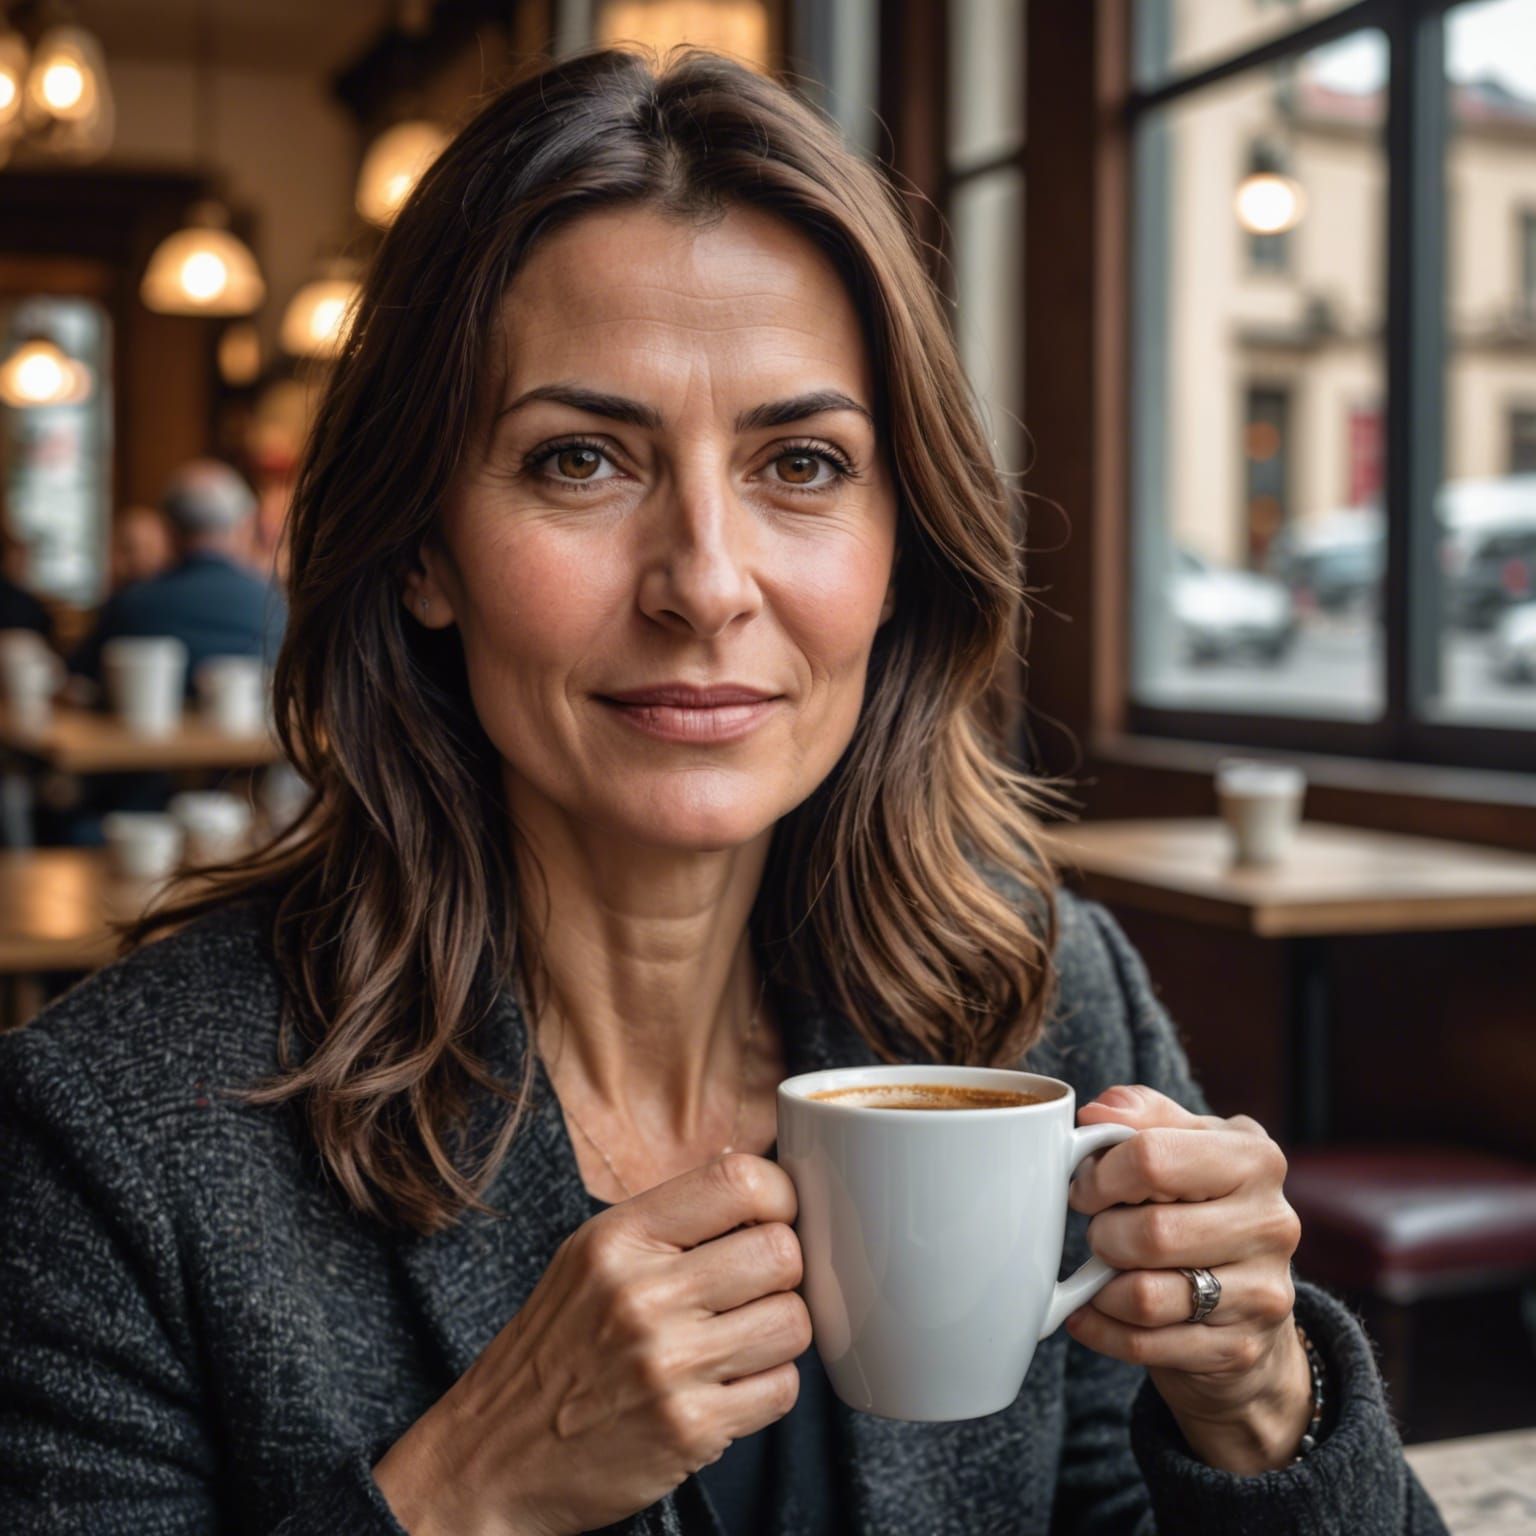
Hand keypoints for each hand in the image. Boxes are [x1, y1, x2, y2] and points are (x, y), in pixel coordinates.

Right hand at [372, 1152, 810, 1534]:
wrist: (492, 1458)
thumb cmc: (554, 1347)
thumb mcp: (588, 1258)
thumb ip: (667, 1219)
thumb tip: (755, 1176)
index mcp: (618, 1238)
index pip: (739, 1181)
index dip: (778, 1196)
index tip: (774, 1216)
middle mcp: (642, 1294)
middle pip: (781, 1252)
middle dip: (783, 1271)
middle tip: (756, 1287)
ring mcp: (667, 1364)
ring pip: (793, 1321)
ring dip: (779, 1332)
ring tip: (741, 1339)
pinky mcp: (689, 1429)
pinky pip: (782, 1390)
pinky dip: (768, 1389)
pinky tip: (729, 1386)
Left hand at [1065, 1085, 1313, 1475]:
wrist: (1251, 1301)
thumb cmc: (1203, 1205)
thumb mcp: (1184, 1143)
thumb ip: (1140, 1115)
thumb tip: (1096, 1111)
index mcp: (1254, 1158)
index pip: (1151, 1158)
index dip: (1100, 1175)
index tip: (1086, 1187)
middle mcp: (1271, 1223)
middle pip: (1150, 1232)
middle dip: (1104, 1234)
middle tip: (1100, 1233)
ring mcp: (1263, 1291)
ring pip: (1145, 1296)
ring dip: (1103, 1286)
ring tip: (1103, 1273)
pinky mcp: (1241, 1348)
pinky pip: (1145, 1344)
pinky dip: (1103, 1330)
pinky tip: (1093, 1312)